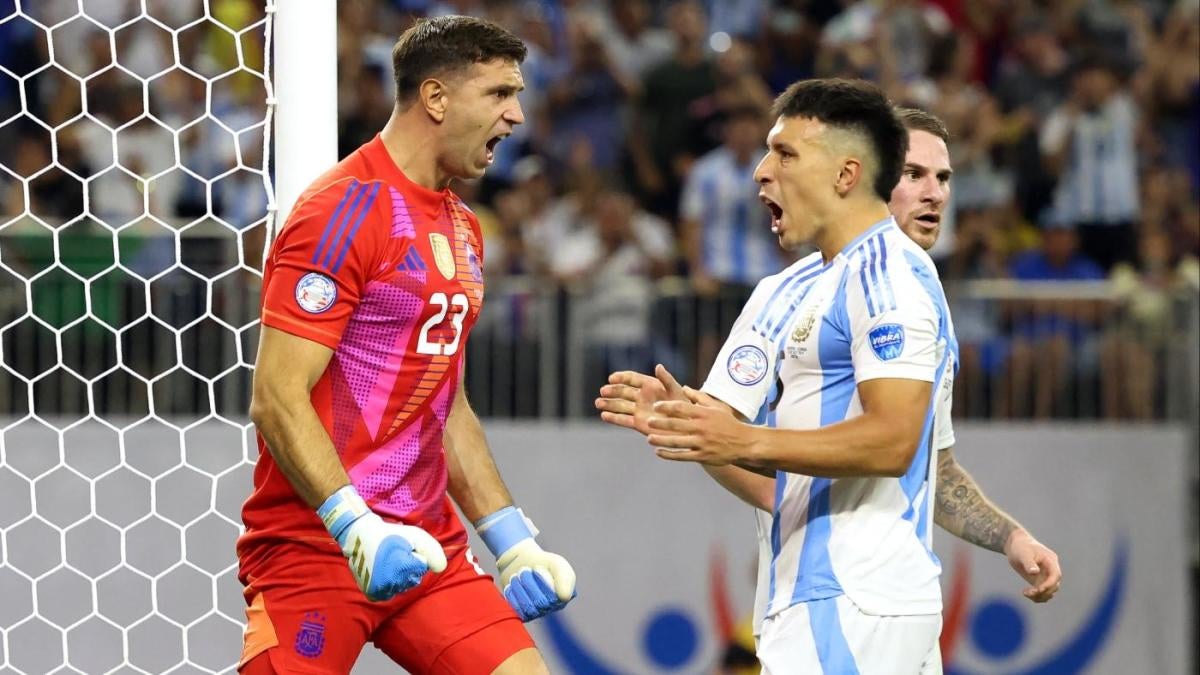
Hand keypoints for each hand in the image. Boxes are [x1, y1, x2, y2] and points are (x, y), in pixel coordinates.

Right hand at [318, 486, 447, 601]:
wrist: (360, 536)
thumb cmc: (389, 534)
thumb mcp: (416, 535)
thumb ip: (433, 551)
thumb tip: (440, 569)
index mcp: (401, 568)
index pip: (421, 567)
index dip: (415, 555)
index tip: (402, 548)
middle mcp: (390, 583)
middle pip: (413, 579)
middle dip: (409, 567)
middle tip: (395, 555)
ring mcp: (380, 590)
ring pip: (402, 587)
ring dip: (400, 576)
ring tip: (388, 562)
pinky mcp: (373, 594)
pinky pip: (391, 593)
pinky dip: (390, 584)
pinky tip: (384, 572)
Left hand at [495, 539, 576, 620]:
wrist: (522, 563)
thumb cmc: (542, 562)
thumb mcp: (557, 564)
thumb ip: (565, 578)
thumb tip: (564, 598)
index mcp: (564, 596)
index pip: (553, 596)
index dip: (542, 580)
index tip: (536, 567)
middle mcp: (552, 607)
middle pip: (540, 602)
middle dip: (529, 583)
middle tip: (524, 570)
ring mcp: (537, 613)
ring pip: (528, 607)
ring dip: (519, 588)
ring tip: (516, 576)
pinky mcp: (523, 614)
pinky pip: (517, 611)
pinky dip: (512, 596)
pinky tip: (511, 586)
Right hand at [595, 364, 687, 435]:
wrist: (687, 425)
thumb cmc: (684, 405)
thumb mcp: (676, 390)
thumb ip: (666, 379)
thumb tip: (658, 366)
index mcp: (650, 385)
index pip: (632, 378)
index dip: (621, 377)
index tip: (612, 378)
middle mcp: (642, 397)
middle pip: (623, 392)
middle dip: (612, 391)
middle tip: (603, 391)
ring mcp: (639, 410)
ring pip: (620, 406)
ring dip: (609, 404)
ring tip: (598, 403)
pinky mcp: (638, 424)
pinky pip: (624, 420)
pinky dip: (613, 418)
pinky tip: (604, 416)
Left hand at [646, 384, 755, 464]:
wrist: (744, 443)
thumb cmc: (729, 423)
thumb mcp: (716, 407)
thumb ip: (699, 397)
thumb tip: (684, 387)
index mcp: (704, 414)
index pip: (682, 408)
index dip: (667, 406)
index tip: (656, 406)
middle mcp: (702, 428)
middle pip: (677, 425)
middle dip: (661, 423)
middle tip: (649, 421)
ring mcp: (702, 443)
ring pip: (677, 442)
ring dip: (661, 440)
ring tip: (649, 438)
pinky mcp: (703, 456)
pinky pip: (682, 456)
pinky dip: (669, 455)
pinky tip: (658, 452)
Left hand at [1004, 529, 1061, 602]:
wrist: (1015, 545)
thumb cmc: (1020, 547)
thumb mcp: (1023, 553)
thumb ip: (1029, 563)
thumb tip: (1034, 572)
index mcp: (1051, 561)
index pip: (1056, 575)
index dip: (1050, 584)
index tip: (1039, 589)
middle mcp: (1051, 570)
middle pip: (1054, 585)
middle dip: (1043, 592)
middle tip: (1029, 592)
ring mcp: (1046, 576)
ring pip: (1049, 591)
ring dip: (1040, 596)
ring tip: (1026, 593)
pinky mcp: (1039, 581)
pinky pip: (1042, 592)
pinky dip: (1036, 596)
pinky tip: (1026, 593)